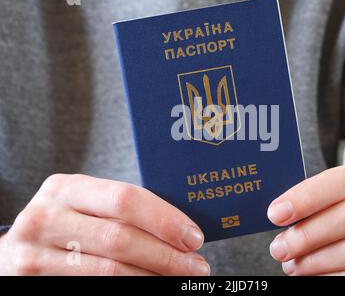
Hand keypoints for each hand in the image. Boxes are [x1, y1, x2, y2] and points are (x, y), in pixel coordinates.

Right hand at [0, 174, 209, 275]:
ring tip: (178, 278)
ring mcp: (35, 254)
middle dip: (166, 255)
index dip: (164, 220)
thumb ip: (123, 210)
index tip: (194, 237)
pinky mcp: (32, 282)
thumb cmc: (68, 223)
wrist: (19, 248)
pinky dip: (130, 288)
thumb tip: (182, 229)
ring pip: (109, 271)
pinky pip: (95, 288)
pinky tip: (149, 284)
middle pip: (120, 238)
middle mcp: (46, 217)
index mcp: (66, 188)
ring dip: (152, 277)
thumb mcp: (87, 206)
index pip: (125, 199)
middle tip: (196, 266)